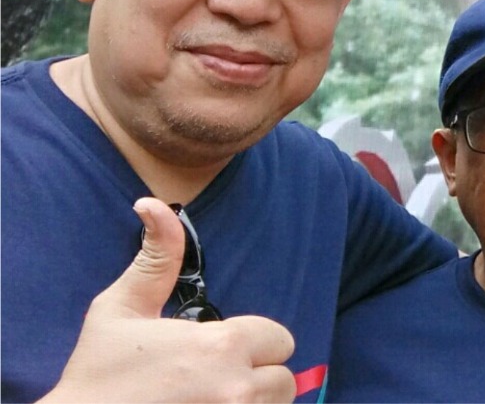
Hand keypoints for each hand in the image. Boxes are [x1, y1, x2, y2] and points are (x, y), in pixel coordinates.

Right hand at [39, 198, 296, 402]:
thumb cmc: (96, 374)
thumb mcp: (120, 309)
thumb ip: (155, 258)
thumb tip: (154, 204)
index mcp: (222, 348)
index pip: (279, 339)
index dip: (253, 344)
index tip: (219, 352)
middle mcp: (238, 390)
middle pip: (284, 380)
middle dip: (258, 378)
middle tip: (216, 381)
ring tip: (209, 400)